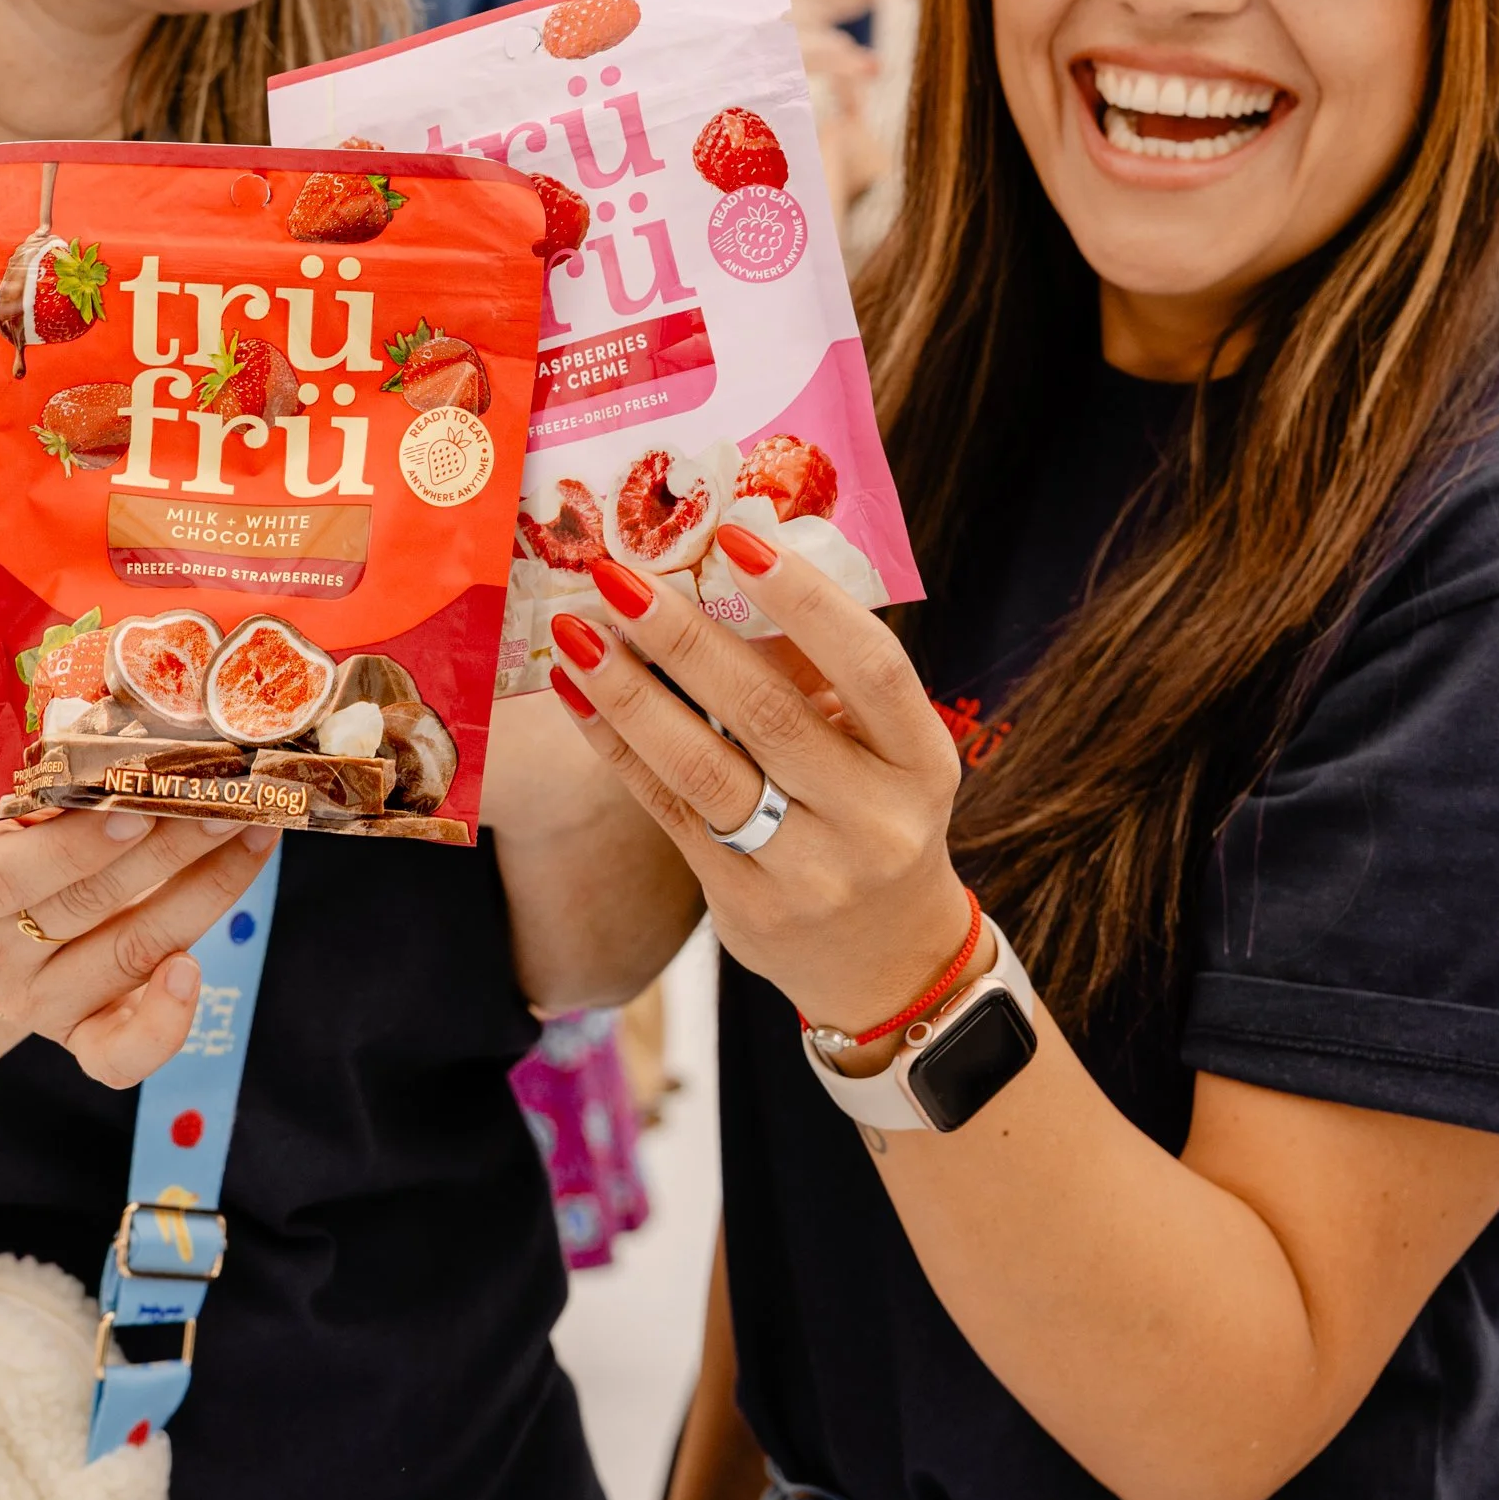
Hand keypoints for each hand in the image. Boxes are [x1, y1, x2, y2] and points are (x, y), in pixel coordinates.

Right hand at [0, 796, 278, 1085]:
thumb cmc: (10, 834)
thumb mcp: (6, 793)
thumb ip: (51, 772)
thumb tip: (135, 731)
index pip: (14, 873)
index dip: (78, 846)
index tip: (140, 808)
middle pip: (90, 906)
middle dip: (173, 846)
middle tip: (233, 797)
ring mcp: (38, 1001)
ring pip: (130, 953)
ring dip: (205, 892)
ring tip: (255, 836)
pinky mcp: (80, 1037)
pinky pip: (119, 1056)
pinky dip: (164, 1024)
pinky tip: (194, 972)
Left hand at [547, 532, 967, 1038]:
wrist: (887, 962)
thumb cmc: (876, 814)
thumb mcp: (886, 751)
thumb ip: (823, 677)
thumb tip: (721, 563)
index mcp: (923, 760)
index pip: (871, 666)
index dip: (804, 600)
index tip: (733, 537)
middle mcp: (874, 820)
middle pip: (767, 715)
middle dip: (683, 637)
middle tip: (617, 572)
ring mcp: (807, 872)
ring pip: (703, 768)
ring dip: (630, 693)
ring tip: (576, 632)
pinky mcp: (743, 904)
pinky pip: (667, 810)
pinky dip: (616, 747)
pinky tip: (576, 694)